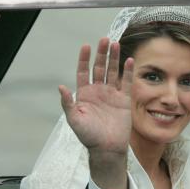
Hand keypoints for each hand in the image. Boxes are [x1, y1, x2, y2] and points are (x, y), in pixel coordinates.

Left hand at [59, 37, 133, 188]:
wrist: (107, 148)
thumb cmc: (88, 136)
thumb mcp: (74, 120)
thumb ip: (68, 103)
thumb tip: (61, 87)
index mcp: (84, 94)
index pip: (83, 71)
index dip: (84, 59)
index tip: (86, 46)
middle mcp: (98, 91)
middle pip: (99, 67)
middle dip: (101, 54)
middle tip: (104, 40)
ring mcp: (111, 94)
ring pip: (112, 72)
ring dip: (114, 58)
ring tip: (116, 44)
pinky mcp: (124, 100)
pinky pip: (126, 82)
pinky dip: (127, 71)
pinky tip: (128, 60)